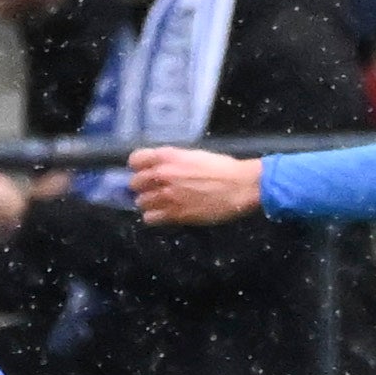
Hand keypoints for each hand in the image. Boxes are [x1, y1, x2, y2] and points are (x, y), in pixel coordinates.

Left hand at [126, 146, 263, 224]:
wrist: (240, 186)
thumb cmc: (223, 169)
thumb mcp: (194, 156)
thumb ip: (173, 161)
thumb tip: (159, 169)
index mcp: (169, 156)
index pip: (136, 159)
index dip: (138, 166)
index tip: (141, 171)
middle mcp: (163, 175)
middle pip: (135, 183)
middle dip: (142, 187)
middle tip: (153, 189)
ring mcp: (167, 196)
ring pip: (141, 202)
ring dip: (148, 203)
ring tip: (160, 203)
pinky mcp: (175, 214)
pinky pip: (150, 218)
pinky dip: (154, 217)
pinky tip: (164, 214)